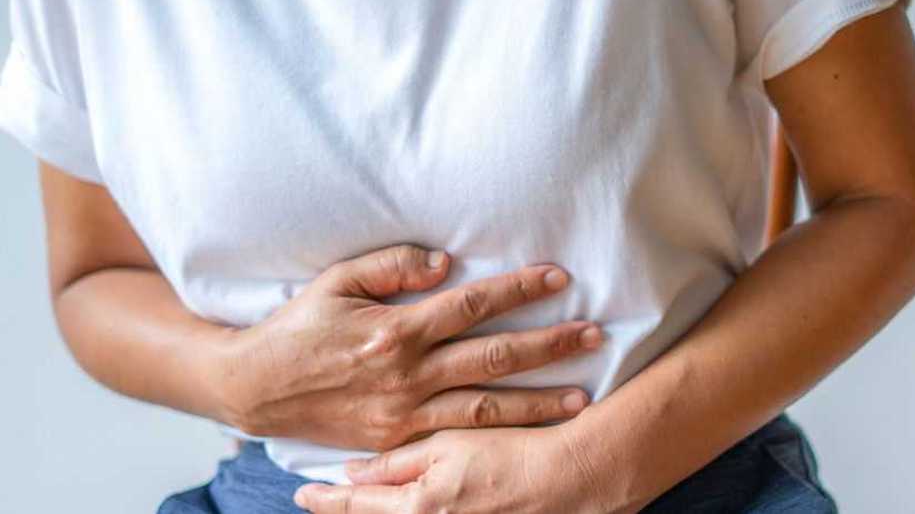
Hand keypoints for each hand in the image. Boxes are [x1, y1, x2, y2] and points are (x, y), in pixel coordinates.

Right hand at [219, 243, 604, 450]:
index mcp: (396, 329)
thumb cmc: (299, 327)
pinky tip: (530, 430)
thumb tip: (447, 261)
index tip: (558, 276)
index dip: (519, 289)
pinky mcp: (398, 438)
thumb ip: (392, 266)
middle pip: (494, 357)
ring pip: (486, 407)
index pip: (473, 305)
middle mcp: (407, 374)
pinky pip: (457, 435)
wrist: (255, 388)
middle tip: (594, 334)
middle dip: (550, 346)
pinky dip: (498, 433)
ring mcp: (405, 413)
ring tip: (583, 396)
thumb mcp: (337, 282)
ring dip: (538, 402)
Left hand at [292, 424, 621, 513]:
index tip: (302, 494)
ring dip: (377, 508)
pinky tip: (406, 503)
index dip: (329, 499)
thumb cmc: (515, 451)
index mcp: (419, 503)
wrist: (573, 477)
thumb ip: (401, 460)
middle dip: (344, 509)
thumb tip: (355, 472)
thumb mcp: (454, 445)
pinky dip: (409, 510)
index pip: (360, 504)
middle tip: (314, 500)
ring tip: (353, 499)